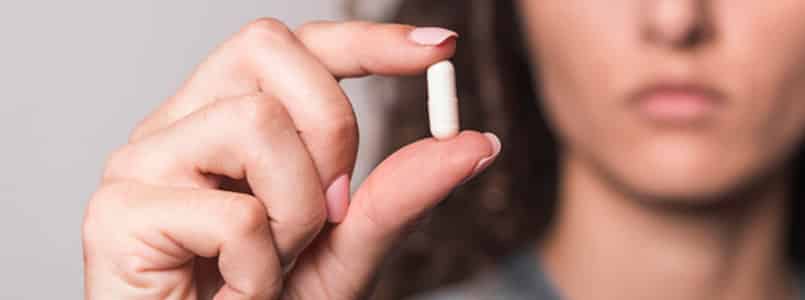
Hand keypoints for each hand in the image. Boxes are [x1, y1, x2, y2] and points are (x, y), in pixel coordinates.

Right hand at [82, 19, 500, 298]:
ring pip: (256, 123)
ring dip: (296, 214)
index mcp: (225, 122)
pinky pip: (234, 215)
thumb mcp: (344, 250)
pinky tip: (236, 296)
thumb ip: (396, 196)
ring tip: (269, 265)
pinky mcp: (117, 213)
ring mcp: (140, 163)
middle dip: (332, 130)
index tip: (438, 48)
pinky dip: (261, 272)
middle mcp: (178, 126)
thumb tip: (474, 143)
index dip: (364, 39)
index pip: (292, 48)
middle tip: (326, 210)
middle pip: (271, 51)